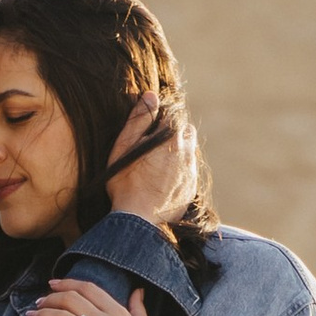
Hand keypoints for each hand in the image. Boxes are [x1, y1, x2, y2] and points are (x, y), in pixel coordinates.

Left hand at [24, 276, 177, 315]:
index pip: (88, 288)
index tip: (53, 285)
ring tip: (32, 314)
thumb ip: (138, 310)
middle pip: (71, 299)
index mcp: (120, 314)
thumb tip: (138, 291)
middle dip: (51, 297)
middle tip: (39, 302)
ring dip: (43, 312)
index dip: (67, 283)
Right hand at [104, 90, 200, 229]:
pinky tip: (161, 182)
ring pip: (188, 152)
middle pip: (185, 131)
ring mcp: (190, 172)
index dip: (159, 120)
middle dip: (172, 134)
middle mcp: (187, 152)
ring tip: (156, 166)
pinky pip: (187, 174)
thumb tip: (151, 95)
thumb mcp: (125, 145)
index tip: (148, 131)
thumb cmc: (125, 181)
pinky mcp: (190, 190)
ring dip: (177, 153)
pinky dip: (178, 174)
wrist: (137, 220)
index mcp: (171, 135)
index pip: (173, 114)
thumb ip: (140, 119)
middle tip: (152, 147)